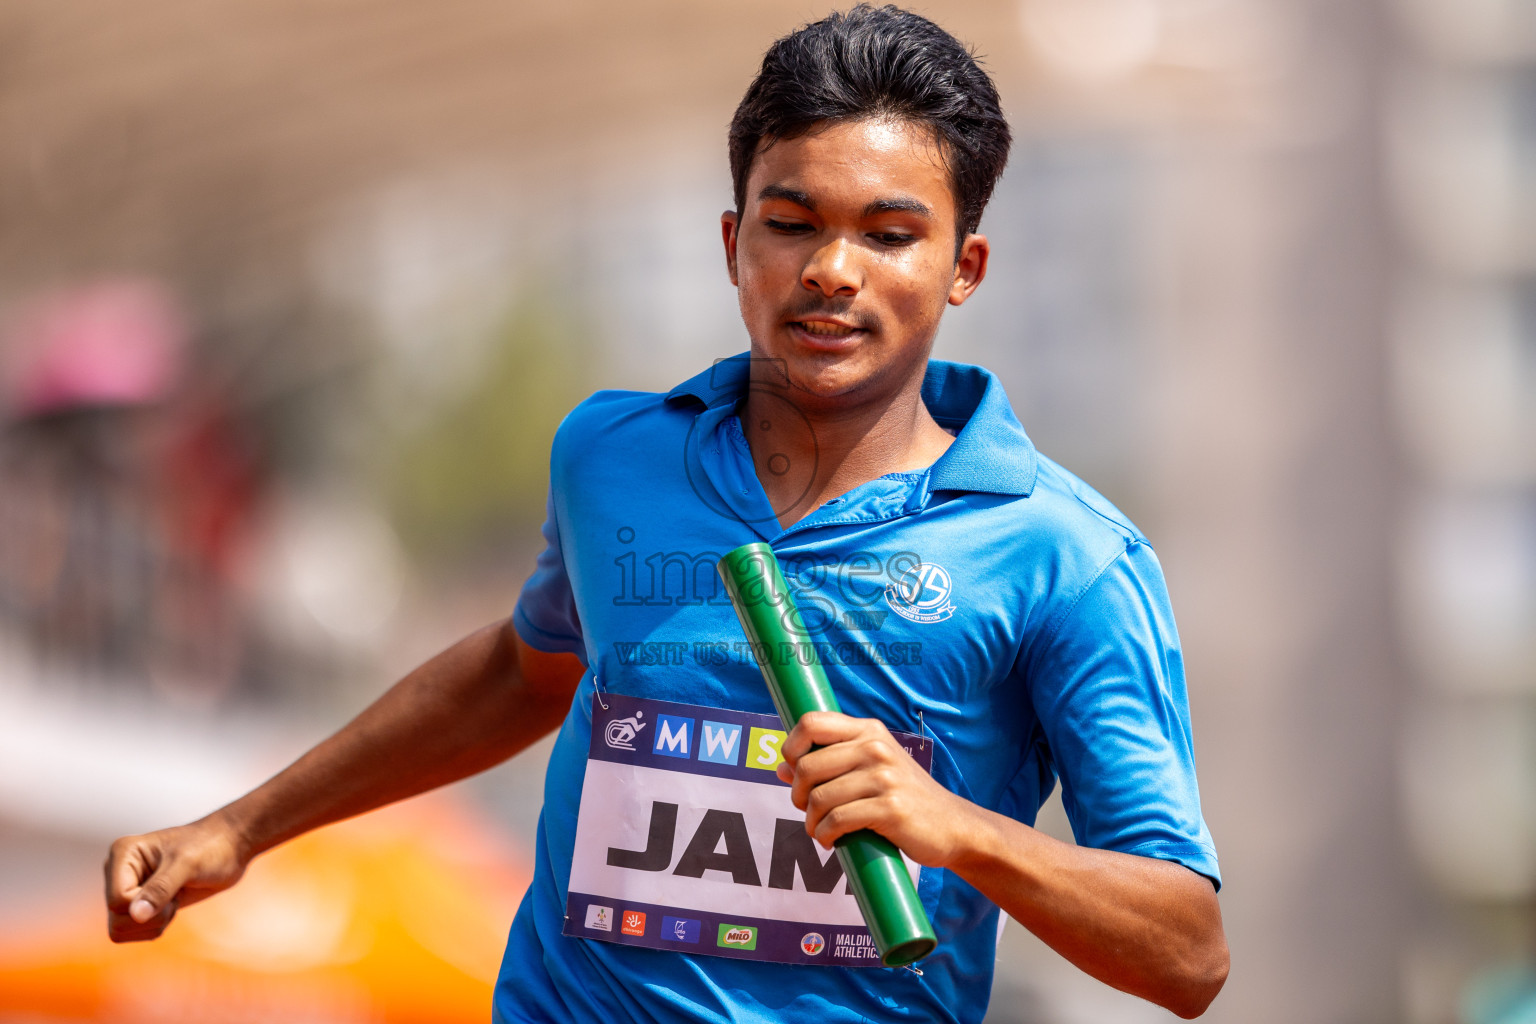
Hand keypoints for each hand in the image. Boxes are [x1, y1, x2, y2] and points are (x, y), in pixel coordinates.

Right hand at [103, 815, 248, 941]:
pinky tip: (173, 904)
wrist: (230, 848)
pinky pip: (136, 932)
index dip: (145, 904)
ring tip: (174, 898)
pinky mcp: (140, 904)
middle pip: (117, 920)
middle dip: (151, 917)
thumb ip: (161, 889)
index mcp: (122, 854)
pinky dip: (158, 925)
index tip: (172, 885)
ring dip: (155, 922)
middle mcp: (119, 873)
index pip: (117, 901)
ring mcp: (128, 889)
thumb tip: (135, 915)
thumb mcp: (188, 865)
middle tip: (175, 896)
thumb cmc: (211, 847)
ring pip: (122, 931)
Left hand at [774, 711, 973, 867]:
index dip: (792, 747)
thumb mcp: (871, 769)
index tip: (795, 771)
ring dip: (811, 821)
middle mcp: (876, 747)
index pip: (812, 722)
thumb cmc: (905, 797)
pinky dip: (825, 835)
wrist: (953, 825)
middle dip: (798, 795)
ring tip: (820, 830)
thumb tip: (781, 767)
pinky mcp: (890, 808)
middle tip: (808, 810)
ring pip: (820, 797)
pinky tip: (831, 840)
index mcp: (869, 731)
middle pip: (808, 766)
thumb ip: (830, 764)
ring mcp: (884, 777)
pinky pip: (838, 820)